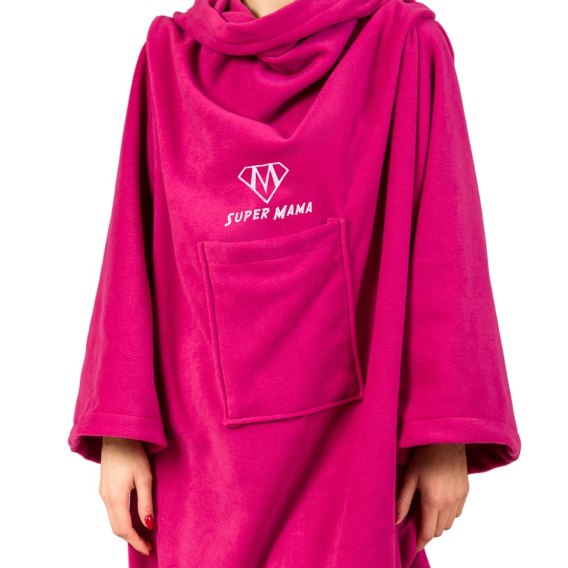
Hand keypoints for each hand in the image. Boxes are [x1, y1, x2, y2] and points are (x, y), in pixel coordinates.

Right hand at [99, 437, 154, 556]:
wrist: (116, 434)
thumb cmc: (133, 452)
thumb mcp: (145, 477)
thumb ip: (145, 502)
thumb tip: (148, 525)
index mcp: (116, 497)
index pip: (124, 529)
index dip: (136, 541)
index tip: (148, 549)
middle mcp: (106, 498)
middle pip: (116, 528)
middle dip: (131, 539)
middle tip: (147, 544)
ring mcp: (103, 492)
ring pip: (113, 520)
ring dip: (126, 529)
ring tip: (142, 533)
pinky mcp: (104, 487)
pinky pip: (112, 510)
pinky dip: (122, 519)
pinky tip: (133, 517)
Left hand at [395, 443, 468, 551]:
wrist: (445, 438)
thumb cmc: (424, 455)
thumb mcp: (409, 477)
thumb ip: (403, 501)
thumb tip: (397, 521)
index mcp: (433, 500)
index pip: (428, 532)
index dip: (420, 541)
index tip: (413, 545)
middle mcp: (449, 502)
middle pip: (439, 530)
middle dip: (427, 530)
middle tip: (415, 522)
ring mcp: (460, 497)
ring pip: (449, 523)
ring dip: (438, 522)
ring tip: (426, 510)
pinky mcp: (466, 491)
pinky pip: (457, 512)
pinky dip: (448, 513)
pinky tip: (438, 501)